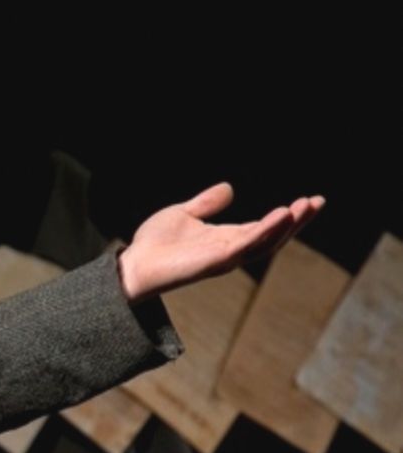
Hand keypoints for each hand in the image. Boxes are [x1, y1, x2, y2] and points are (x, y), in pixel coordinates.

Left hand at [117, 183, 324, 303]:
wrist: (134, 264)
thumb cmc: (155, 244)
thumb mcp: (183, 214)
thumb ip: (206, 204)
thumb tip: (230, 188)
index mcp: (226, 239)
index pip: (265, 227)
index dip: (288, 216)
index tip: (310, 200)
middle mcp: (231, 250)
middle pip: (273, 236)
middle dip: (297, 222)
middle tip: (318, 202)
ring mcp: (225, 258)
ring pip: (265, 243)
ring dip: (287, 226)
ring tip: (305, 207)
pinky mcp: (215, 261)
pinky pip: (246, 246)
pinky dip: (265, 231)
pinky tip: (281, 216)